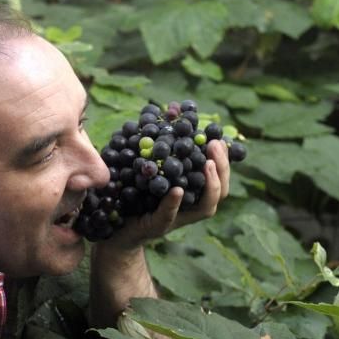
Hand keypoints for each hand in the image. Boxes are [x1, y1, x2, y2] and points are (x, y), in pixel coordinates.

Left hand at [100, 139, 230, 250]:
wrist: (113, 229)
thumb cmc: (133, 196)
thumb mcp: (150, 168)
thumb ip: (164, 148)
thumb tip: (174, 108)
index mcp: (192, 193)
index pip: (219, 178)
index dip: (225, 160)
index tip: (220, 139)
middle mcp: (190, 208)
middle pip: (220, 193)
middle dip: (222, 168)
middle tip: (215, 145)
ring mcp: (175, 219)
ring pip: (205, 208)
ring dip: (209, 185)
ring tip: (207, 164)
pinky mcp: (156, 228)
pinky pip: (168, 216)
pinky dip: (174, 203)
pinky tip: (178, 190)